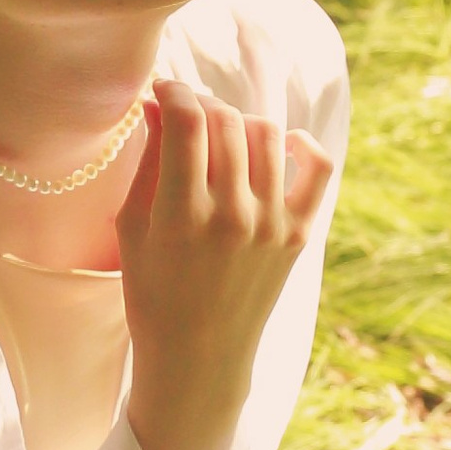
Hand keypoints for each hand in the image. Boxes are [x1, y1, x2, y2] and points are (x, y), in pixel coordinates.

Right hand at [115, 80, 333, 449]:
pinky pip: (317, 167)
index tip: (164, 92)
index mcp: (182, 217)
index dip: (175, 92)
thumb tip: (161, 105)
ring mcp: (272, 226)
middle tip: (188, 114)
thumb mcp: (133, 228)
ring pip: (267, 134)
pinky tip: (278, 146)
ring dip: (241, 122)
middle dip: (203, 105)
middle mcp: (233, 217)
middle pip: (227, 123)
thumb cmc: (154, 291)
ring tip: (223, 136)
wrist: (199, 357)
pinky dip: (300, 144)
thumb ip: (148, 162)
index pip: (189, 122)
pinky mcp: (299, 235)